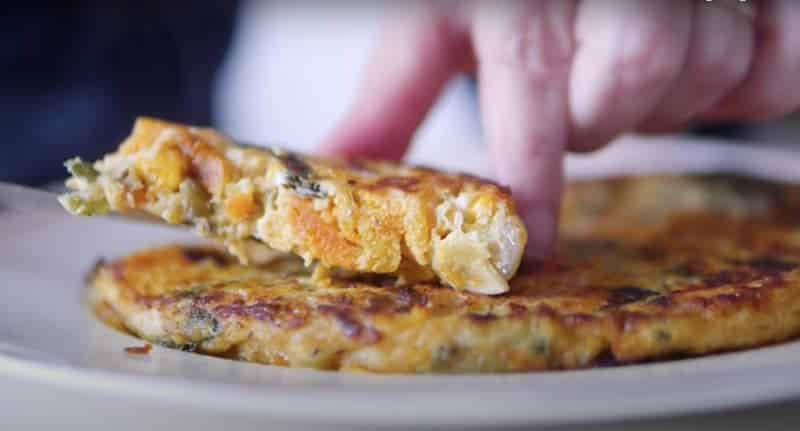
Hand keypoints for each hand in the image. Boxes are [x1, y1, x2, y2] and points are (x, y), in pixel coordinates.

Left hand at [321, 0, 799, 257]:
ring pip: (695, 78)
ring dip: (662, 99)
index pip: (530, 88)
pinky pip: (772, 71)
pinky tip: (707, 59)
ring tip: (632, 67)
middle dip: (596, 118)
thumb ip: (394, 97)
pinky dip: (747, 84)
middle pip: (617, 95)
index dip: (531, 174)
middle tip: (583, 92)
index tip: (532, 240)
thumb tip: (331, 158)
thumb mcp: (440, 26)